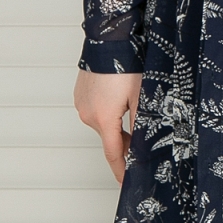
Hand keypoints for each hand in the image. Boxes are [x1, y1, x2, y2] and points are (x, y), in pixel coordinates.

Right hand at [73, 69, 142, 184]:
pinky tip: (118, 97)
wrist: (108, 39)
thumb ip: (140, 123)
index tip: (124, 182)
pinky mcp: (80, 95)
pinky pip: (95, 110)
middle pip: (109, 138)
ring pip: (103, 123)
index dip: (120, 170)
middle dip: (124, 143)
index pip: (113, 154)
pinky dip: (107, 111)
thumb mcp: (140, 96)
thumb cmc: (125, 64)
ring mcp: (82, 104)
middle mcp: (88, 114)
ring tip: (131, 108)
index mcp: (104, 119)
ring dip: (116, 124)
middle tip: (140, 141)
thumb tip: (142, 143)